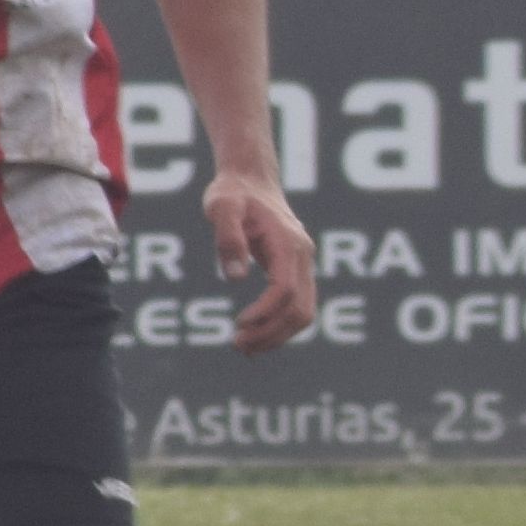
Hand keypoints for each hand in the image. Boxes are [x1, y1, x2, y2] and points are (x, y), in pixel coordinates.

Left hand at [208, 171, 320, 351]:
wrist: (251, 179)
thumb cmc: (233, 192)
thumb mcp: (221, 207)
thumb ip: (228, 239)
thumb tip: (237, 278)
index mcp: (289, 243)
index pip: (285, 289)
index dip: (265, 312)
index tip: (239, 324)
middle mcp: (303, 256)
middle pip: (300, 309)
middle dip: (271, 332)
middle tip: (238, 344)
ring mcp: (303, 265)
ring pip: (304, 313)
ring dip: (277, 335)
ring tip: (244, 347)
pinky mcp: (296, 271)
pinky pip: (297, 306)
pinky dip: (280, 326)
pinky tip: (255, 335)